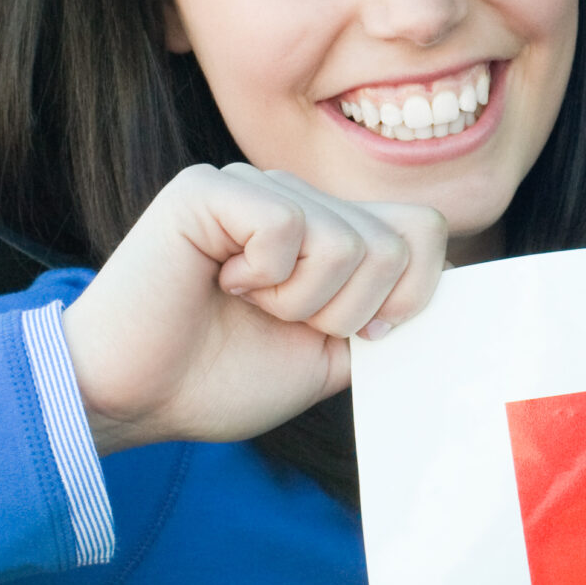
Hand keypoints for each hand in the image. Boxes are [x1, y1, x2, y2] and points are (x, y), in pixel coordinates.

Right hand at [60, 164, 448, 452]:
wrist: (134, 398)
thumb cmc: (217, 379)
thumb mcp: (328, 359)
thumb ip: (382, 319)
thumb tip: (451, 286)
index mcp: (328, 233)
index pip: (423, 229)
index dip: (411, 294)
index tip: (359, 337)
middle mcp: (297, 198)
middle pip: (396, 240)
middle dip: (349, 312)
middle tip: (283, 323)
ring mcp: (254, 186)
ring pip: (347, 239)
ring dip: (301, 301)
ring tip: (246, 303)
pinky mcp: (209, 188)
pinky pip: (288, 227)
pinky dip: (263, 277)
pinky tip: (219, 281)